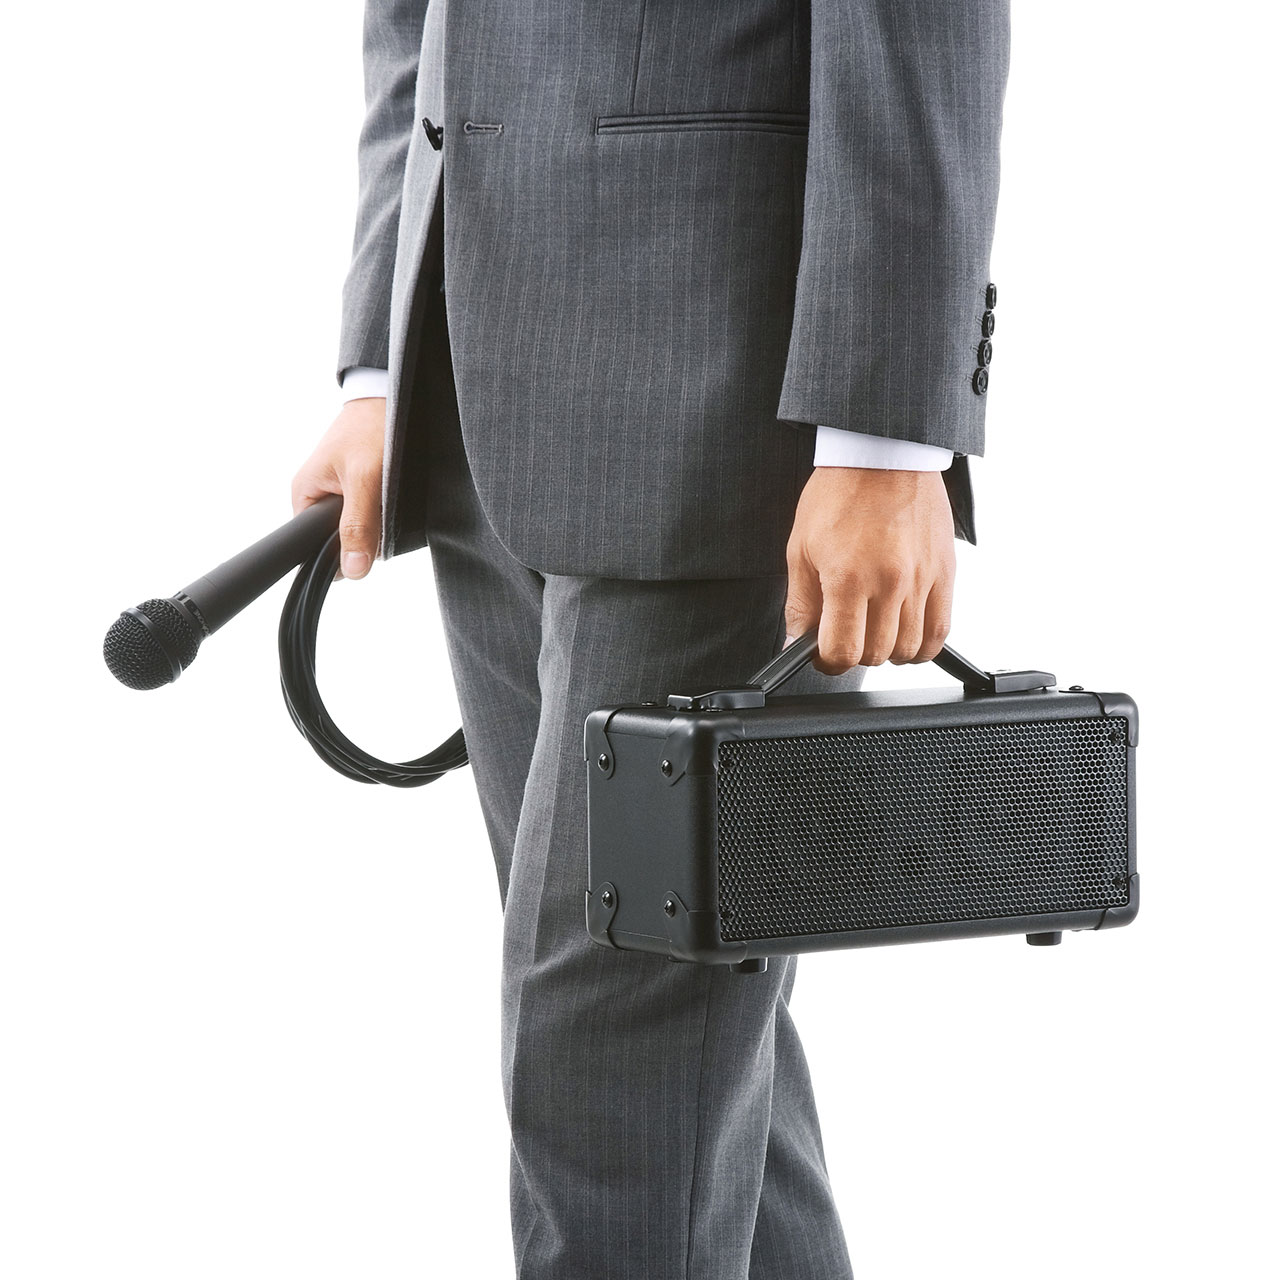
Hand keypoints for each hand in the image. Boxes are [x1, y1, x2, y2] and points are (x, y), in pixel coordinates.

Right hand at [291, 397, 385, 579]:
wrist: (390, 396)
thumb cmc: (371, 428)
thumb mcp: (365, 480)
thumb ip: (358, 525)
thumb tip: (352, 571)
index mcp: (304, 495)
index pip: (315, 549)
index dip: (343, 554)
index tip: (367, 542)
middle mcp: (317, 497)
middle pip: (342, 540)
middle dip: (366, 536)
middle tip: (383, 509)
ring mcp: (338, 493)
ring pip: (360, 528)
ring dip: (379, 522)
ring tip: (388, 495)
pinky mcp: (358, 488)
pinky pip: (371, 514)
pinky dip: (385, 510)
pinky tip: (393, 494)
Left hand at [784, 467, 955, 673]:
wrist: (882, 454)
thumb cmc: (839, 494)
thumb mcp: (801, 548)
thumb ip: (800, 604)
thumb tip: (794, 644)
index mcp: (848, 577)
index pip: (843, 651)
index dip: (827, 662)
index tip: (822, 654)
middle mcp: (889, 583)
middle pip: (876, 655)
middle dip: (855, 654)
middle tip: (845, 636)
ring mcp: (921, 579)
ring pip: (910, 650)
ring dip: (888, 650)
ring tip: (873, 630)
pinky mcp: (945, 572)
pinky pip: (942, 629)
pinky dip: (924, 644)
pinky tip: (906, 634)